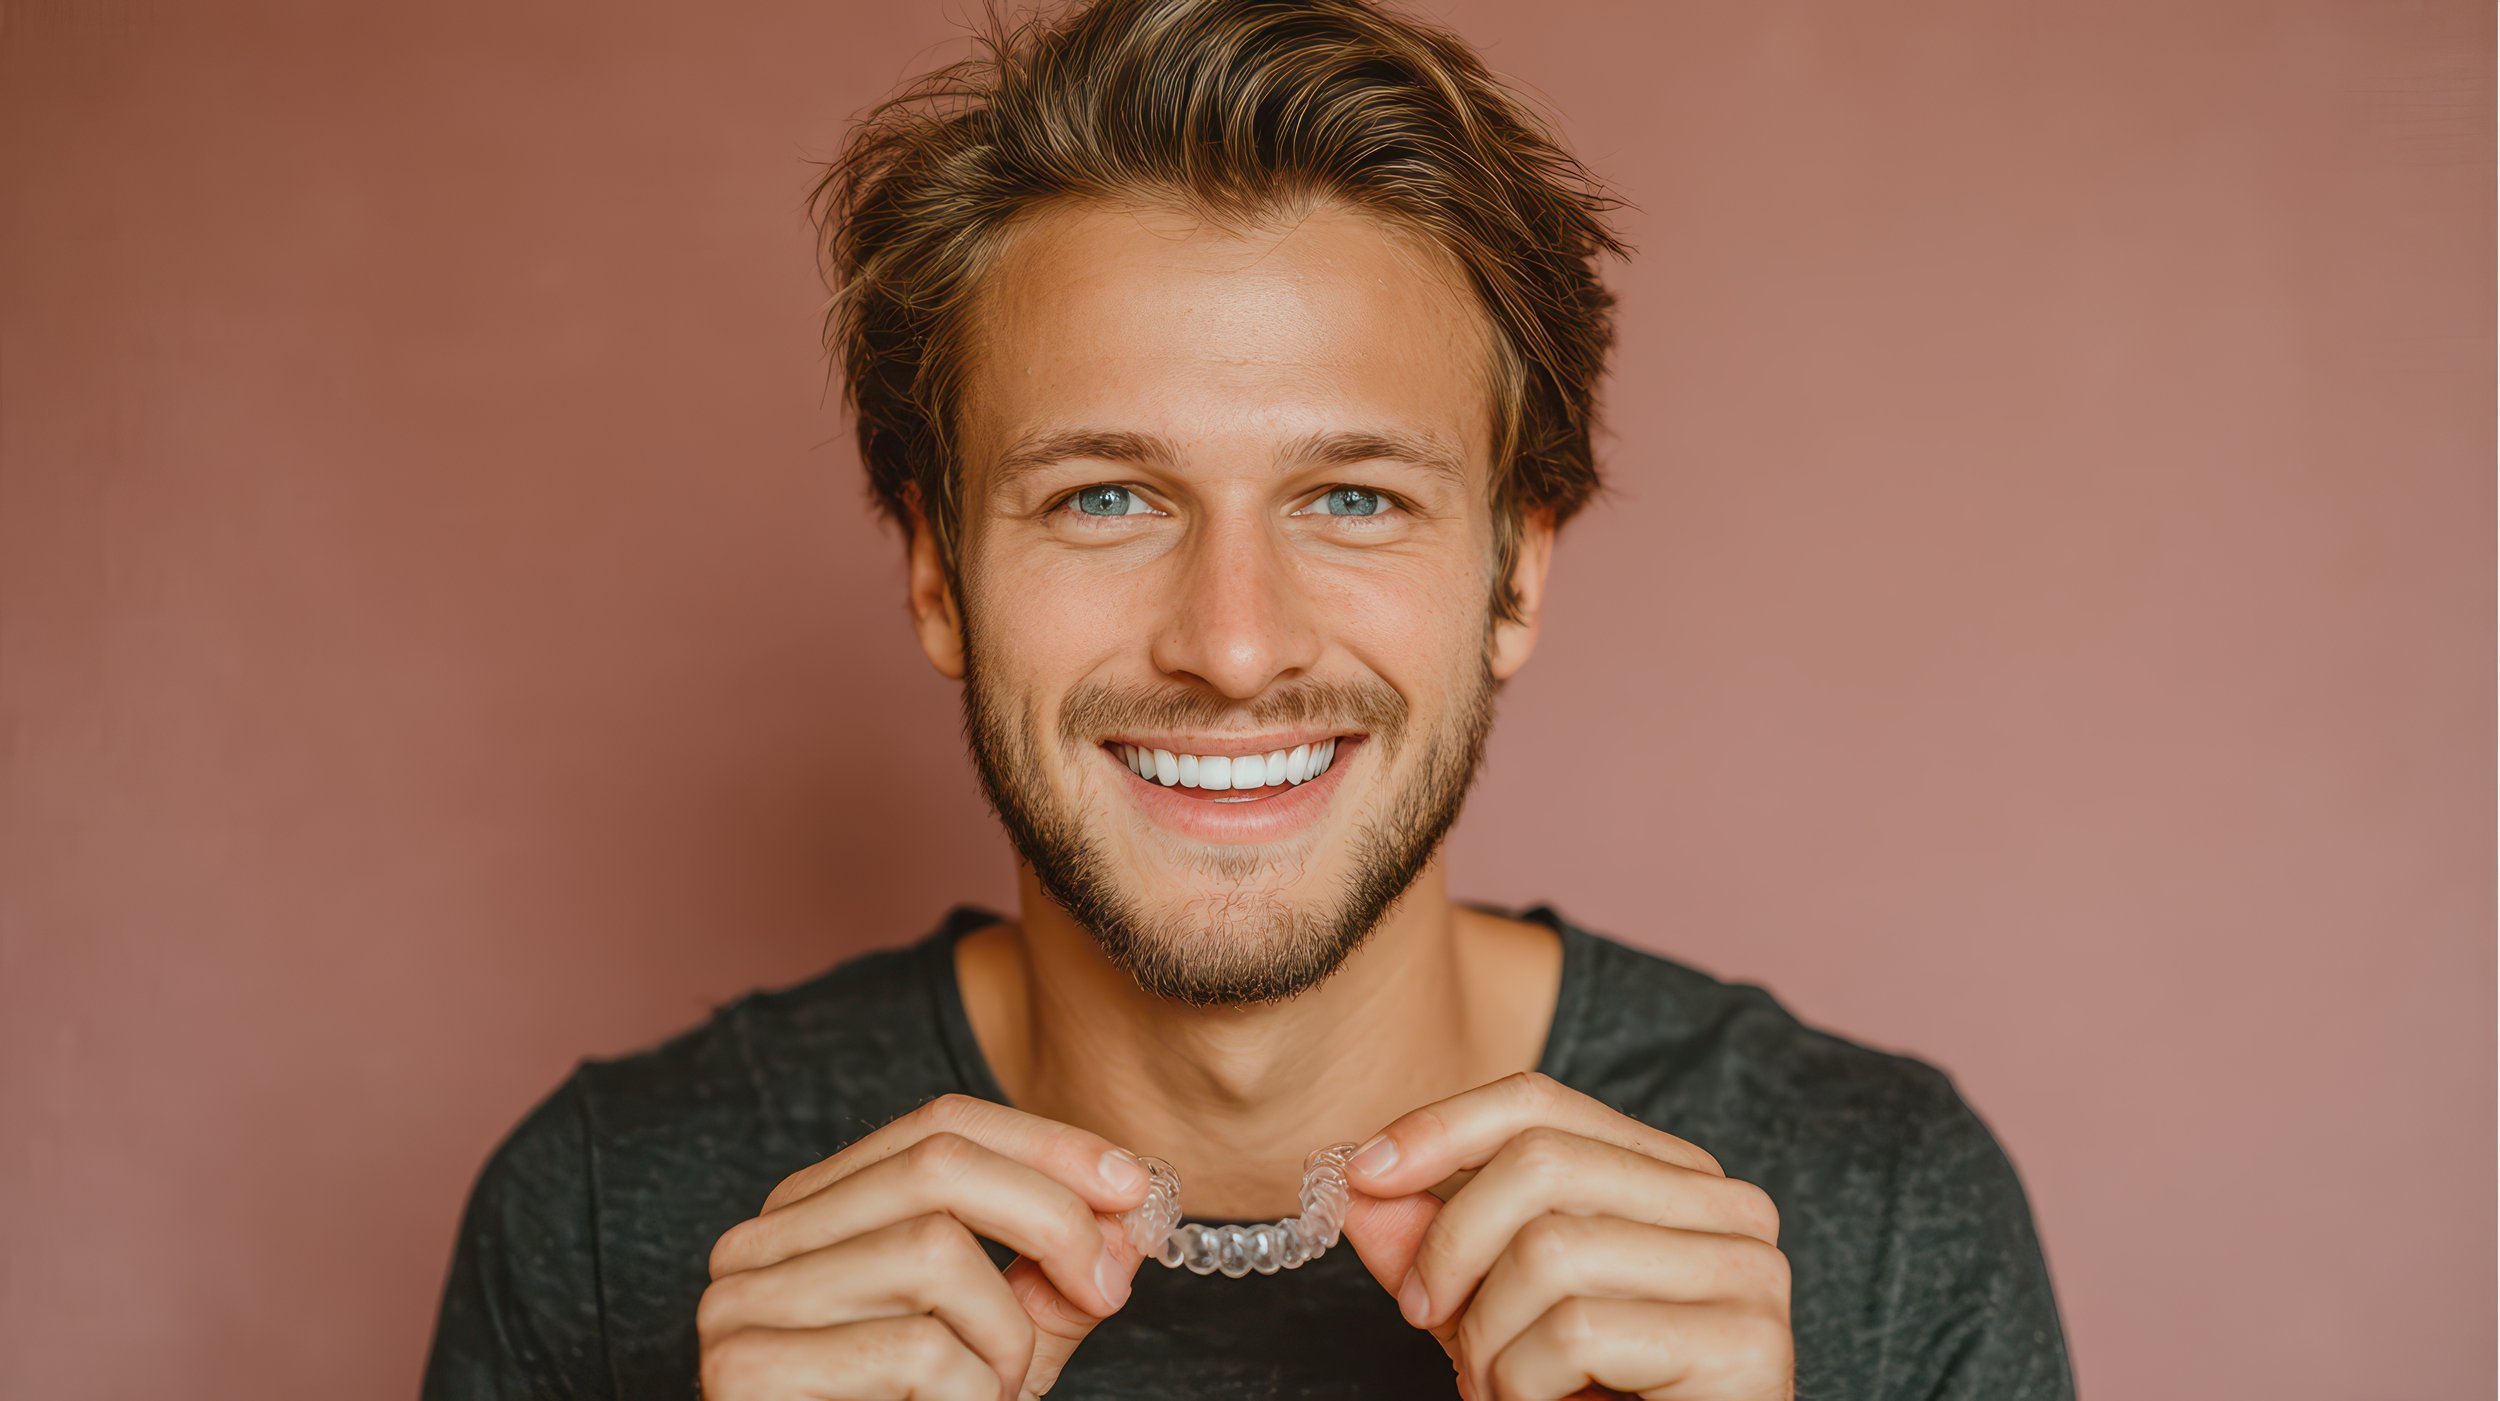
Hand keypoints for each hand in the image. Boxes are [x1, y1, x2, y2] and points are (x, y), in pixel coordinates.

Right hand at [696, 1093, 1152, 1400]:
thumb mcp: (995, 1344)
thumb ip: (1052, 1277)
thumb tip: (1131, 1209)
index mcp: (816, 1212)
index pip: (939, 1125)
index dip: (1047, 1144)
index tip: (1134, 1185)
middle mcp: (763, 1240)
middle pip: (939, 1165)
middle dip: (1051, 1218)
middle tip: (1106, 1288)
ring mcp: (743, 1303)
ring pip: (933, 1251)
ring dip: (1006, 1335)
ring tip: (997, 1391)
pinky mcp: (748, 1372)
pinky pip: (915, 1351)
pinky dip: (973, 1392)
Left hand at [1338, 1072, 1792, 1400]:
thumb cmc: (1588, 1399)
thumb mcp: (1491, 1307)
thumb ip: (1431, 1244)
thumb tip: (1352, 1182)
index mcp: (1672, 1175)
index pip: (1541, 1104)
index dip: (1441, 1128)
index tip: (1362, 1174)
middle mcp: (1726, 1204)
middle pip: (1540, 1164)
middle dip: (1453, 1246)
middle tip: (1426, 1318)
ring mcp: (1746, 1270)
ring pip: (1551, 1250)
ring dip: (1489, 1336)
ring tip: (1498, 1386)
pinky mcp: (1743, 1343)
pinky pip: (1578, 1333)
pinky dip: (1524, 1382)